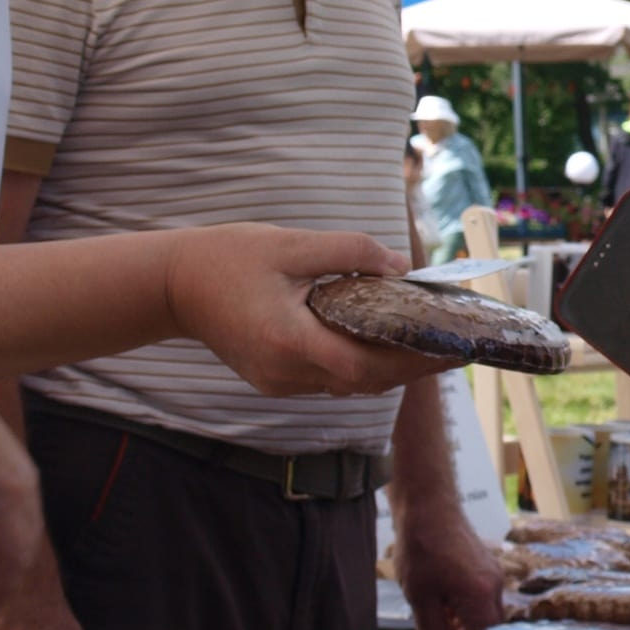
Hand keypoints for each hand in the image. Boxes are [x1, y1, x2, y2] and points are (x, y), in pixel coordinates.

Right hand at [167, 225, 451, 396]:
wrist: (173, 286)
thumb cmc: (227, 258)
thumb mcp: (291, 244)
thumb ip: (350, 251)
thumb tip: (400, 265)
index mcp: (289, 340)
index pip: (365, 365)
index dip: (413, 361)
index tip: (451, 349)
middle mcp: (285, 372)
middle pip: (364, 382)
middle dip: (413, 368)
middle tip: (456, 349)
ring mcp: (278, 382)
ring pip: (349, 385)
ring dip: (390, 370)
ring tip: (432, 347)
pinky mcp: (274, 380)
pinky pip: (330, 380)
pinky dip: (362, 366)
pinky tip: (386, 345)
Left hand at [396, 512, 505, 629]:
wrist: (428, 506)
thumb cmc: (422, 547)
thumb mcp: (420, 597)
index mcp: (481, 596)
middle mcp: (495, 586)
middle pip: (488, 629)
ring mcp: (494, 574)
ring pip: (485, 613)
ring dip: (465, 623)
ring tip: (438, 618)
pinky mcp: (488, 567)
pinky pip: (483, 597)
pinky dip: (466, 606)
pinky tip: (443, 601)